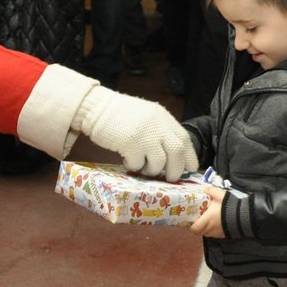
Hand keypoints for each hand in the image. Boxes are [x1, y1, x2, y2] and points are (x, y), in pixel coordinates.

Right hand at [73, 85, 197, 180]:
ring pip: (160, 162)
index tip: (189, 169)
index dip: (189, 157)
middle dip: (176, 169)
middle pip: (177, 152)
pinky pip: (138, 164)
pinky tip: (128, 161)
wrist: (97, 107)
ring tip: (144, 169)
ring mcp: (145, 135)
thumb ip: (160, 130)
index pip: (185, 139)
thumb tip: (173, 156)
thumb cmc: (120, 115)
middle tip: (170, 178)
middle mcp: (158, 126)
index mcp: (164, 118)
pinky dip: (134, 166)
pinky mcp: (131, 144)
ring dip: (153, 171)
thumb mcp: (147, 117)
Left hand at [189, 186, 225, 236]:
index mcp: (207, 220)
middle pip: (200, 232)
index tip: (191, 221)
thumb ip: (211, 191)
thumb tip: (205, 189)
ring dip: (205, 229)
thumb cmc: (229, 206)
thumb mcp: (220, 195)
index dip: (191, 226)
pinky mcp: (224, 235)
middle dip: (197, 228)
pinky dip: (213, 230)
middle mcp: (211, 228)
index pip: (195, 229)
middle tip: (198, 220)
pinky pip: (215, 234)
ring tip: (206, 221)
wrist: (244, 215)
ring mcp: (218, 233)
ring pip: (207, 234)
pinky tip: (216, 223)